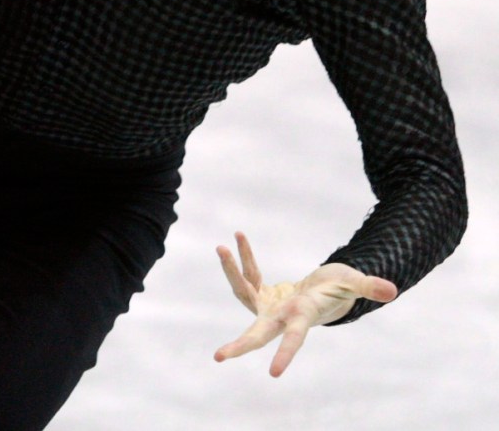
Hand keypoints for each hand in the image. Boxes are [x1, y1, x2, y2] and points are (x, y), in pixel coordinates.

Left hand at [213, 231, 396, 376]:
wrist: (325, 291)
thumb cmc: (341, 289)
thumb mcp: (354, 282)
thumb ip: (369, 287)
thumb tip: (392, 290)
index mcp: (303, 317)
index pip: (295, 339)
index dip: (286, 354)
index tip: (274, 374)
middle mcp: (282, 317)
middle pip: (257, 334)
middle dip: (239, 346)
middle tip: (218, 358)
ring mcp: (269, 306)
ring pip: (243, 291)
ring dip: (232, 270)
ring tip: (221, 246)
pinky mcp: (262, 294)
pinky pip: (249, 274)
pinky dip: (244, 256)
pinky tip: (238, 236)